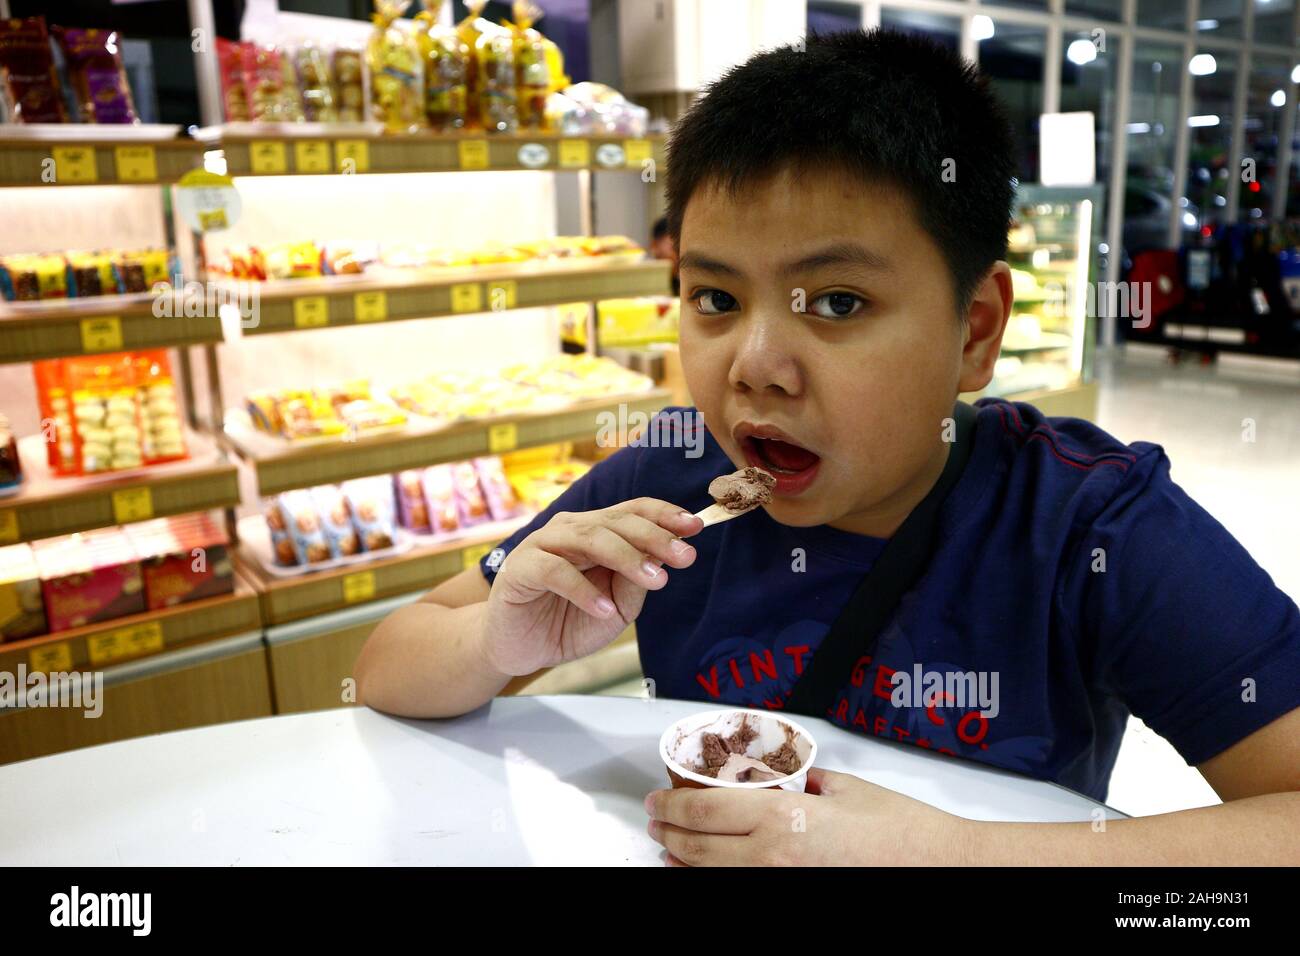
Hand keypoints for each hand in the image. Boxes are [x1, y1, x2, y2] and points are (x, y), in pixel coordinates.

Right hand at [482, 498, 701, 675]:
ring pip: (590, 538)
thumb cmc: (568, 621)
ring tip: (656, 581)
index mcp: (595, 531)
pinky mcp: (520, 569)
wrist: (519, 649)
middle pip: (617, 522)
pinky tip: (603, 609)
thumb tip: (663, 559)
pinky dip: (582, 590)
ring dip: (627, 558)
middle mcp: (570, 530)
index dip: (664, 515)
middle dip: (655, 537)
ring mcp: (543, 545)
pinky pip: (555, 572)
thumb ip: (635, 584)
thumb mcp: (616, 609)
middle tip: (685, 557)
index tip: (696, 527)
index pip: (633, 512)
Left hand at [644, 768, 970, 865]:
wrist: (937, 867)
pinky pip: (740, 891)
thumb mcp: (844, 787)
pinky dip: (714, 882)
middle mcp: (775, 860)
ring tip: (670, 850)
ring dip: (684, 862)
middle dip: (670, 833)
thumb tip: (777, 775)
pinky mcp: (794, 900)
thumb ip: (801, 781)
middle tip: (656, 821)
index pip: (705, 810)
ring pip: (713, 877)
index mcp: (784, 820)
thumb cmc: (900, 831)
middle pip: (700, 847)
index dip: (671, 805)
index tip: (657, 799)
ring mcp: (781, 888)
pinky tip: (704, 875)